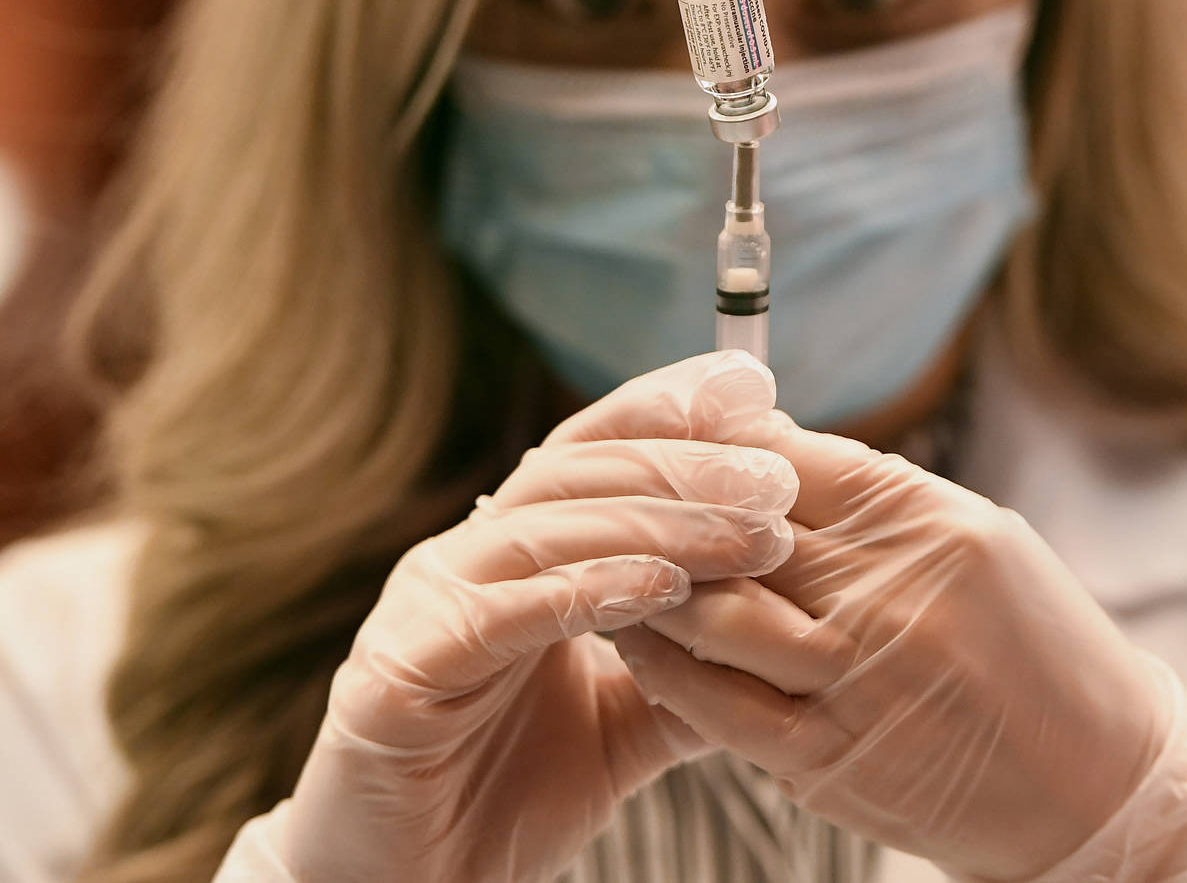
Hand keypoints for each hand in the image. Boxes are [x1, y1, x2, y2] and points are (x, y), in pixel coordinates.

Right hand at [274, 352, 795, 882]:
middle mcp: (465, 558)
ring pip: (546, 529)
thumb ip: (690, 672)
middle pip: (576, 472)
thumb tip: (785, 631)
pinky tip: (662, 592)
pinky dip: (584, 592)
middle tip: (773, 476)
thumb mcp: (625, 725)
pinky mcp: (401, 668)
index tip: (753, 390)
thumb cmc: (503, 796)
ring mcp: (427, 605)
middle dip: (683, 463)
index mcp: (512, 553)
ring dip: (656, 525)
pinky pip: (500, 613)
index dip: (665, 409)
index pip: (591, 449)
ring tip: (748, 537)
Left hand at [596, 415, 1179, 882]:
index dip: (723, 444)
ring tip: (613, 562)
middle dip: (671, 507)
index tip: (679, 433)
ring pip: (716, 612)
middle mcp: (893, 593)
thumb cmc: (1042, 652)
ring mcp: (860, 680)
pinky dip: (666, 667)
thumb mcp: (979, 543)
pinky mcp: (832, 758)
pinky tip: (635, 639)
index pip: (793, 459)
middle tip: (614, 490)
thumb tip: (769, 453)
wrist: (1102, 789)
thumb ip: (876, 502)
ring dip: (654, 583)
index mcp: (932, 525)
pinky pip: (720, 703)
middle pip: (742, 529)